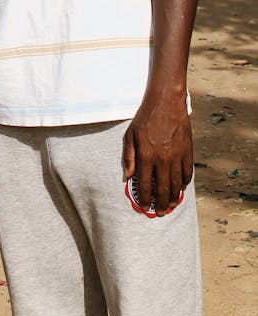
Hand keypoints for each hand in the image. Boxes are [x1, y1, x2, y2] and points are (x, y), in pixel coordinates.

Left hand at [123, 92, 192, 215]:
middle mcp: (162, 159)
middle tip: (159, 212)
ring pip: (176, 185)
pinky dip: (184, 184)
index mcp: (146, 155)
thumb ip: (129, 157)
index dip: (144, 198)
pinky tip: (180, 188)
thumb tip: (127, 176)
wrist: (166, 102)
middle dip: (160, 204)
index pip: (144, 184)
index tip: (143, 206)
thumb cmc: (145, 117)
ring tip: (170, 205)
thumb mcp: (130, 135)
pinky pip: (187, 173)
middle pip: (163, 189)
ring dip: (173, 198)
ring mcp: (177, 156)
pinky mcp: (187, 152)